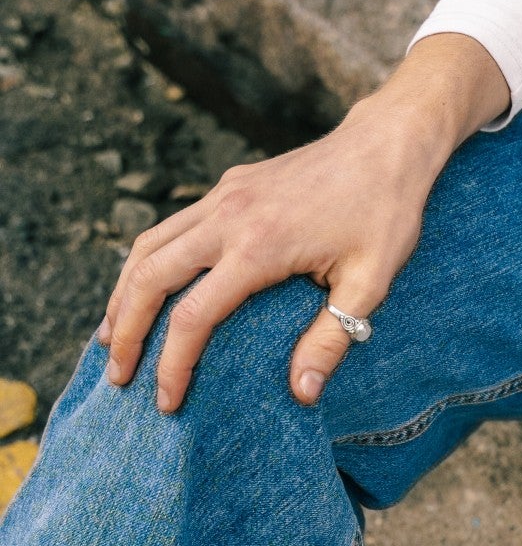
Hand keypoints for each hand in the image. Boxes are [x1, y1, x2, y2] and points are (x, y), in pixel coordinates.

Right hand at [97, 34, 509, 412]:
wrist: (386, 144)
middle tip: (117, 377)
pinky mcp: (228, 188)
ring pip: (148, 247)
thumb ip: (331, 339)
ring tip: (110, 339)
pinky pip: (168, 228)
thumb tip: (302, 394)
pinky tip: (142, 290)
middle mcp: (228, 218)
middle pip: (150, 278)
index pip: (194, 316)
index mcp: (259, 247)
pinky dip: (145, 263)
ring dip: (124, 294)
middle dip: (126, 331)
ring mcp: (223, 197)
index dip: (173, 364)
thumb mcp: (370, 283)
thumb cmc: (385, 214)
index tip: (167, 401)